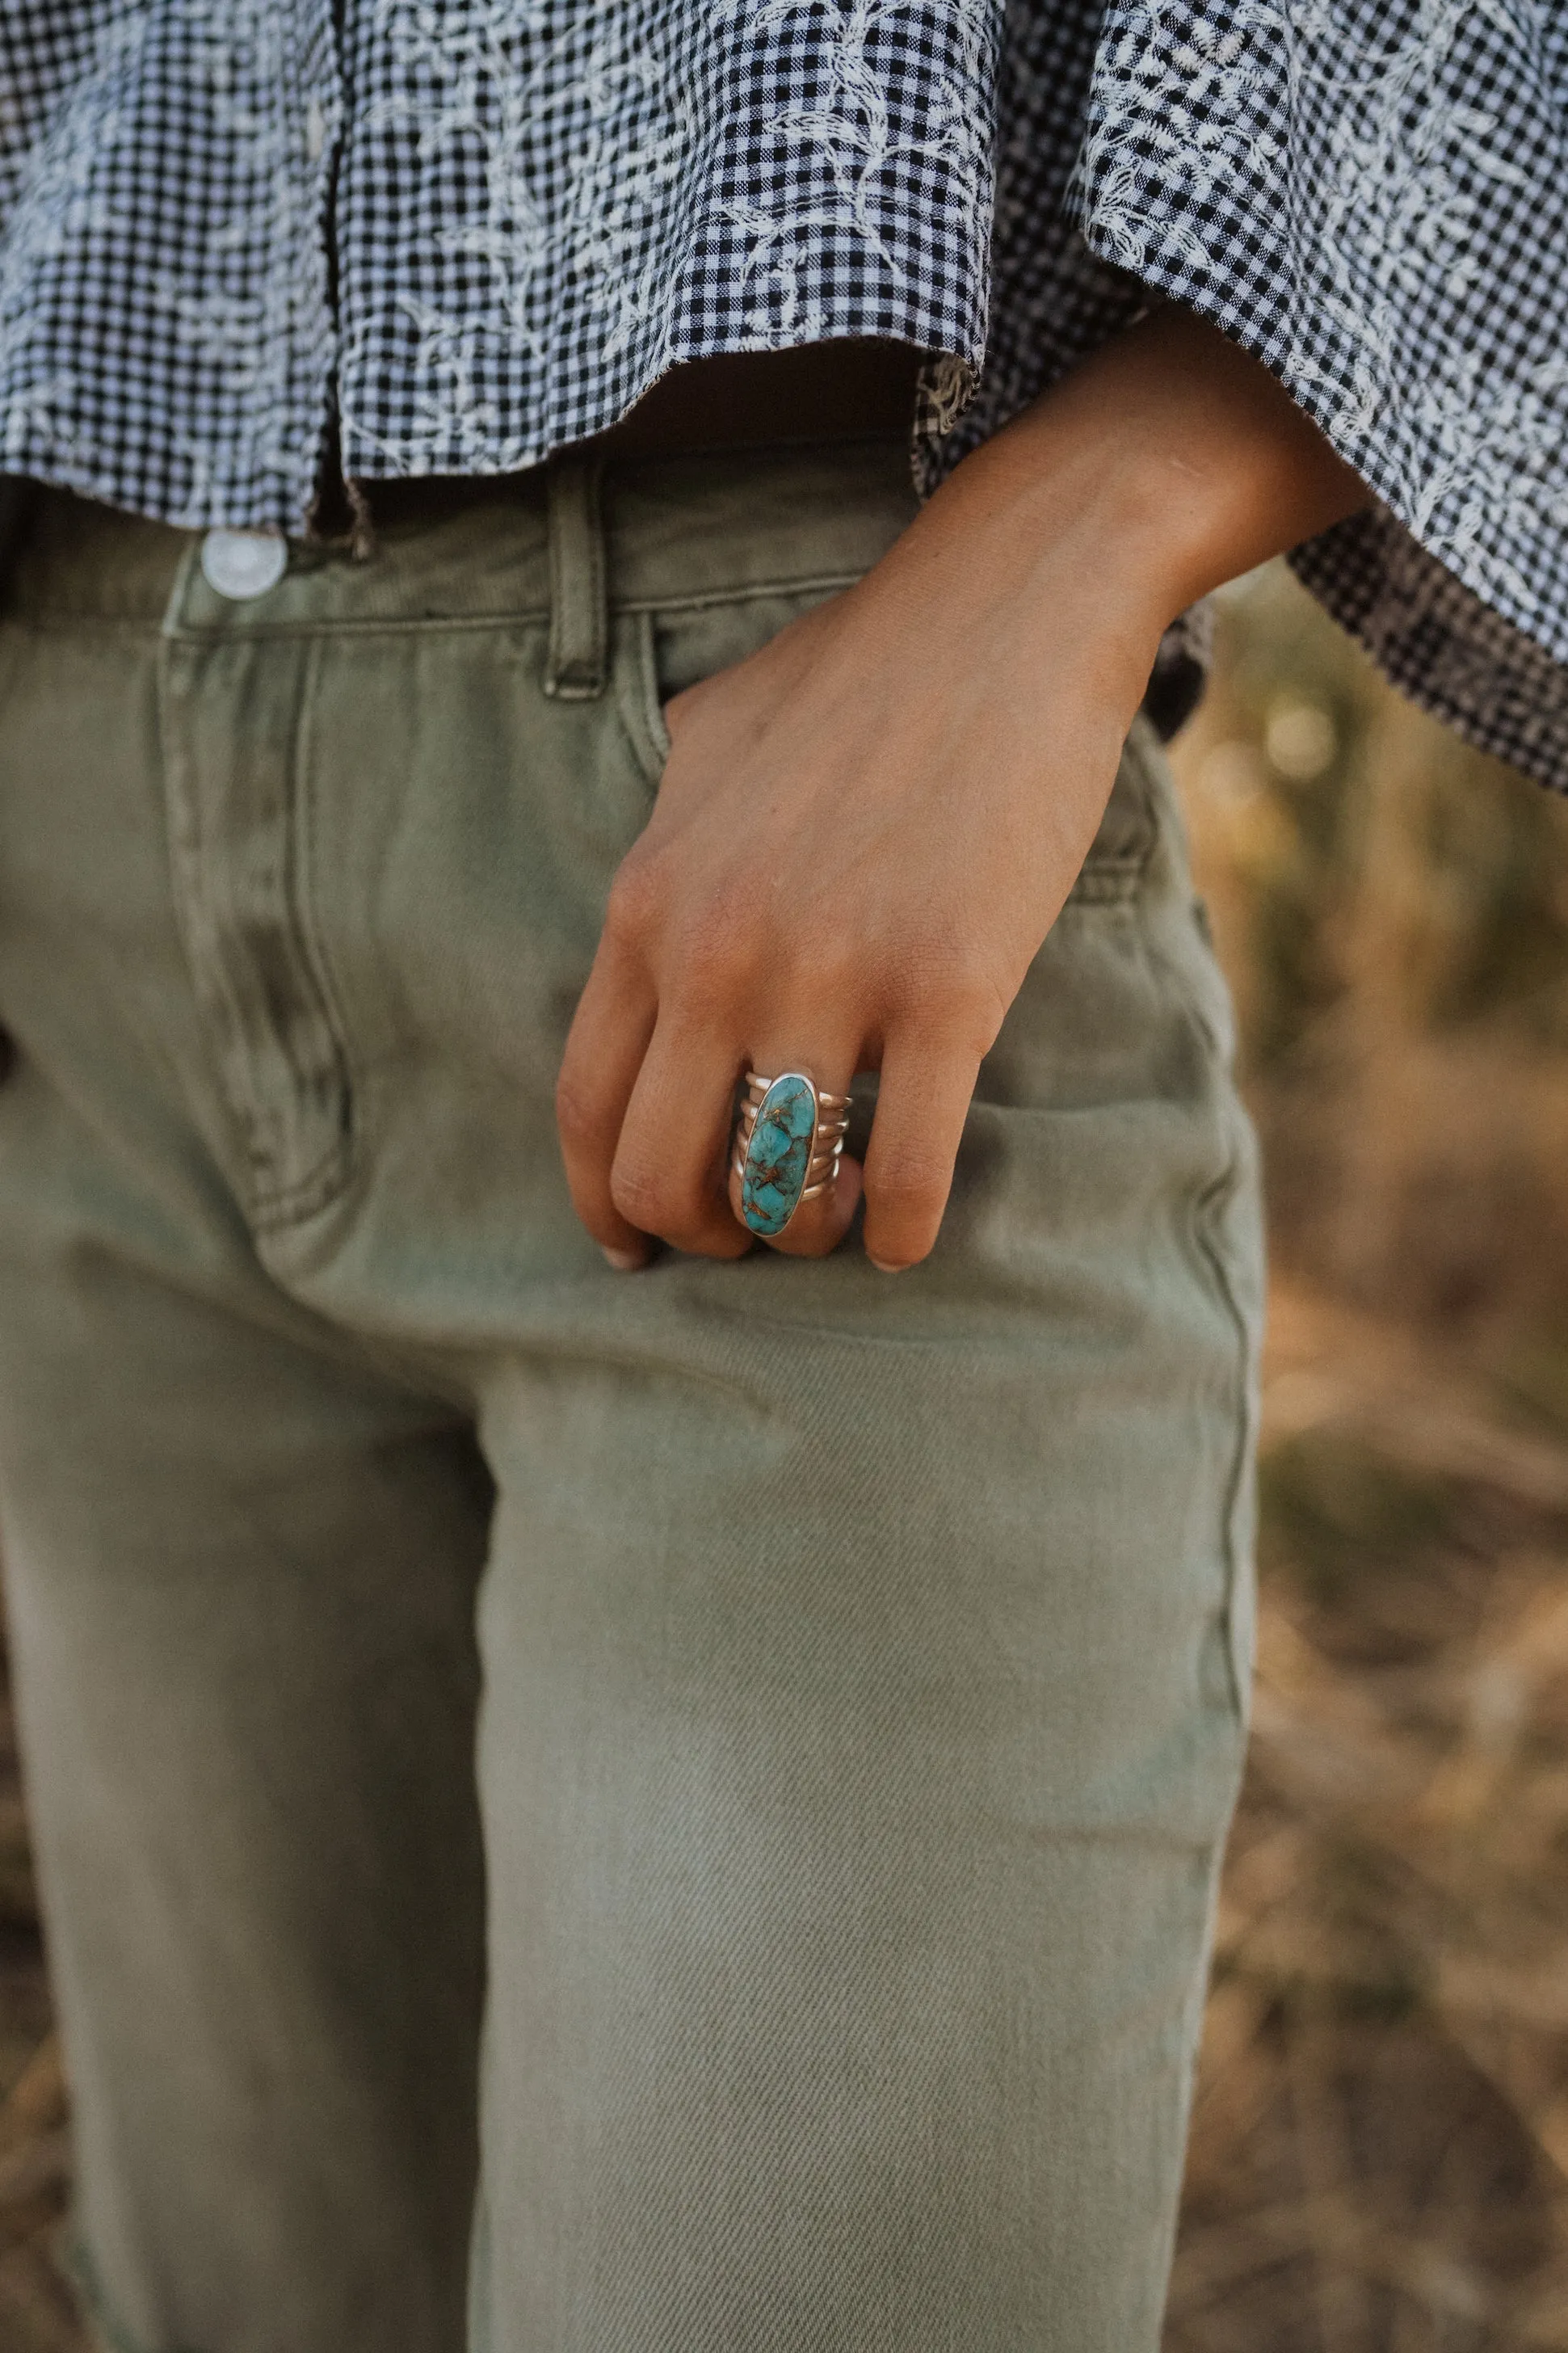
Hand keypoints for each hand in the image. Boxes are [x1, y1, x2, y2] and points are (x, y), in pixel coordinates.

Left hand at [557, 308, 1365, 1271]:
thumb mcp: (707, 745)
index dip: (603, 1200)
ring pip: (780, 1190)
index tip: (633, 1245)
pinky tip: (907, 1231)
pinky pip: (904, 1171)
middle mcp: (719, 952)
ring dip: (806, 1231)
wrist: (1003, 607)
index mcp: (650, 904)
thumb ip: (660, 847)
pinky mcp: (948, 986)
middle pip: (664, 1174)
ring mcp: (831, 973)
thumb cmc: (859, 673)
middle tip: (758, 1228)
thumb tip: (644, 915)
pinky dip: (900, 1232)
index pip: (586, 1102)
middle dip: (707, 1234)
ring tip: (837, 1211)